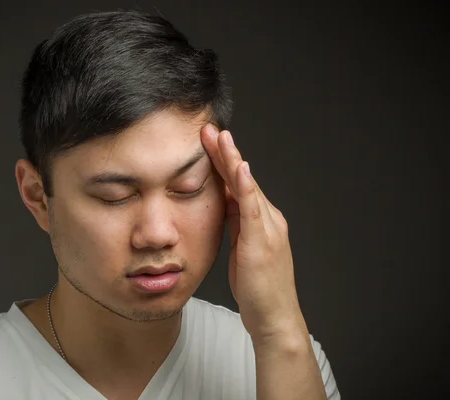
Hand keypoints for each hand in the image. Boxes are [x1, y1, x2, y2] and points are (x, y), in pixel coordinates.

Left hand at [201, 124, 307, 345]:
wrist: (274, 318)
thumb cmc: (257, 287)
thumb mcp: (241, 250)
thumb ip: (235, 225)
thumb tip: (222, 203)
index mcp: (260, 221)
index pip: (239, 183)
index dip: (224, 161)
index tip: (208, 141)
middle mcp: (268, 219)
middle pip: (243, 179)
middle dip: (225, 152)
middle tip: (209, 129)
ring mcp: (267, 229)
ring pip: (248, 187)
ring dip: (232, 161)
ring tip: (219, 138)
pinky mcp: (262, 242)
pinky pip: (253, 210)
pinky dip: (247, 188)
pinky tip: (241, 169)